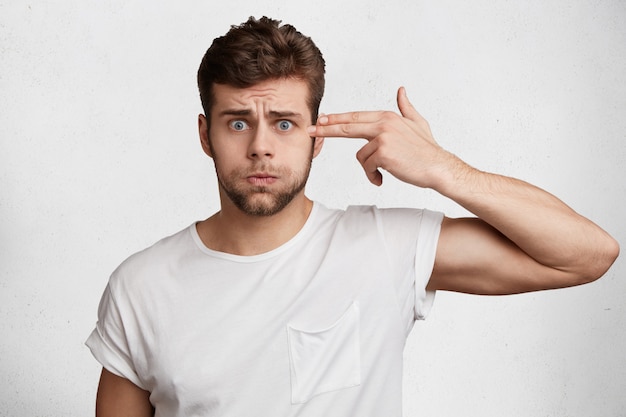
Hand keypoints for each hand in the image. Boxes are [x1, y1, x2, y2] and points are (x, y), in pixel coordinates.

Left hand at [307, 87, 454, 187]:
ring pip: (361, 156)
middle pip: (348, 126)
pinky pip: (368, 167)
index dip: (336, 119)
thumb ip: (406, 107)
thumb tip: (401, 90)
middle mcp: (383, 123)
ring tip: (384, 172)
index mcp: (387, 117)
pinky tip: (384, 178)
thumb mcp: (417, 123)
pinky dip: (374, 176)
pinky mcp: (383, 153)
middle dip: (326, 129)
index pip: (355, 117)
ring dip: (370, 168)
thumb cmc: (428, 149)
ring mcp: (383, 137)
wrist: (439, 167)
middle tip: (310, 130)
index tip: (321, 120)